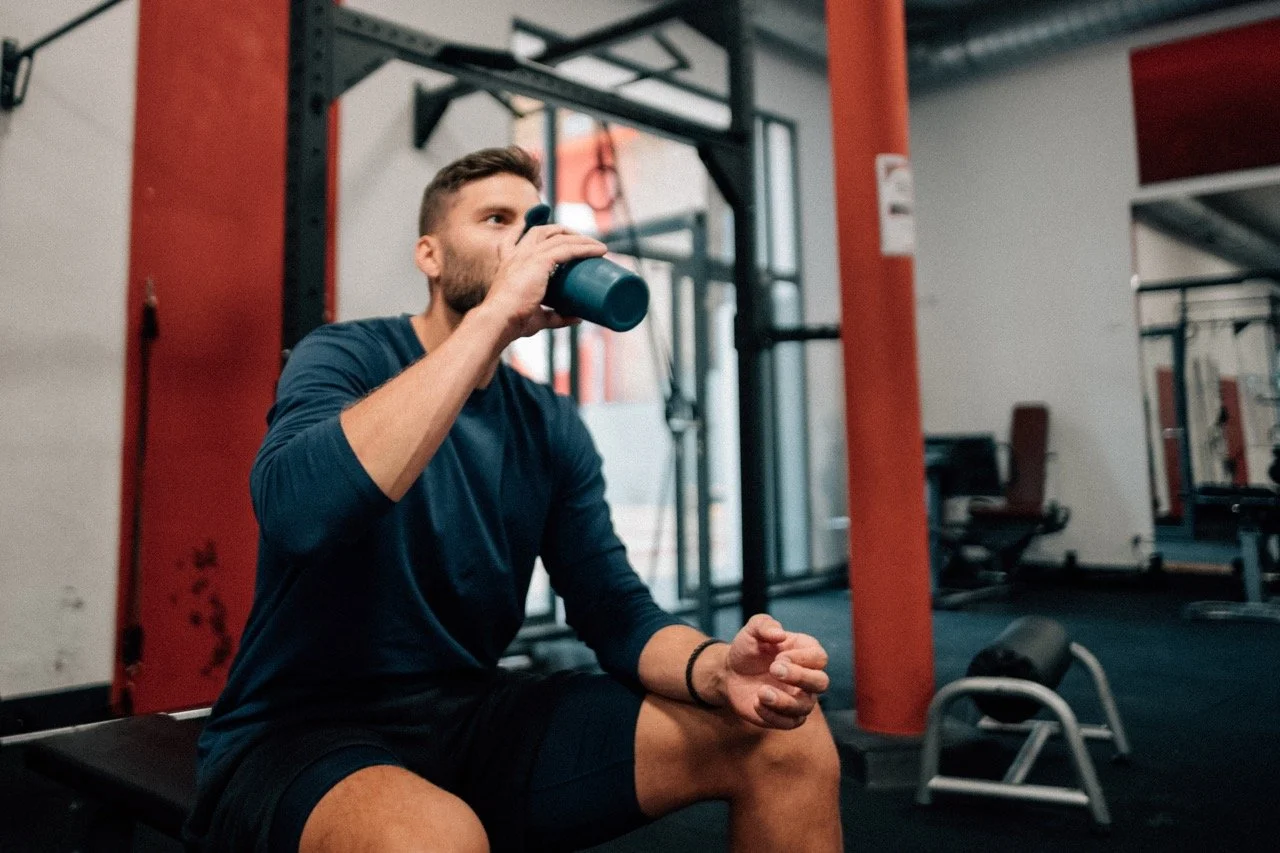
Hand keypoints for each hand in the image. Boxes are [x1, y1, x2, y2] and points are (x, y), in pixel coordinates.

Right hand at [483, 223, 606, 341]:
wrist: (499, 320)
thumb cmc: (512, 321)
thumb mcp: (536, 317)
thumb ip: (555, 316)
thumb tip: (577, 318)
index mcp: (508, 264)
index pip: (514, 238)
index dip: (528, 230)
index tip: (548, 234)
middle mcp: (517, 254)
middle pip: (542, 230)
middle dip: (563, 231)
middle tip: (582, 242)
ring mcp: (528, 255)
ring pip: (560, 237)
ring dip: (581, 239)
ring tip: (597, 247)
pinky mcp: (540, 261)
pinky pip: (569, 248)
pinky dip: (586, 248)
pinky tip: (599, 251)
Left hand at [722, 614, 830, 728]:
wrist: (731, 672)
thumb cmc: (748, 649)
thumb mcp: (751, 631)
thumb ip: (764, 625)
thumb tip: (780, 634)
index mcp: (805, 652)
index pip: (819, 658)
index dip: (802, 658)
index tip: (778, 657)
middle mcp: (807, 677)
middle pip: (821, 683)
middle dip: (800, 677)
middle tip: (774, 670)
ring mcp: (799, 698)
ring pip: (805, 707)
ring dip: (784, 701)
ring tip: (761, 692)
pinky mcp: (786, 717)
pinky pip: (789, 723)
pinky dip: (772, 715)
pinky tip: (756, 703)